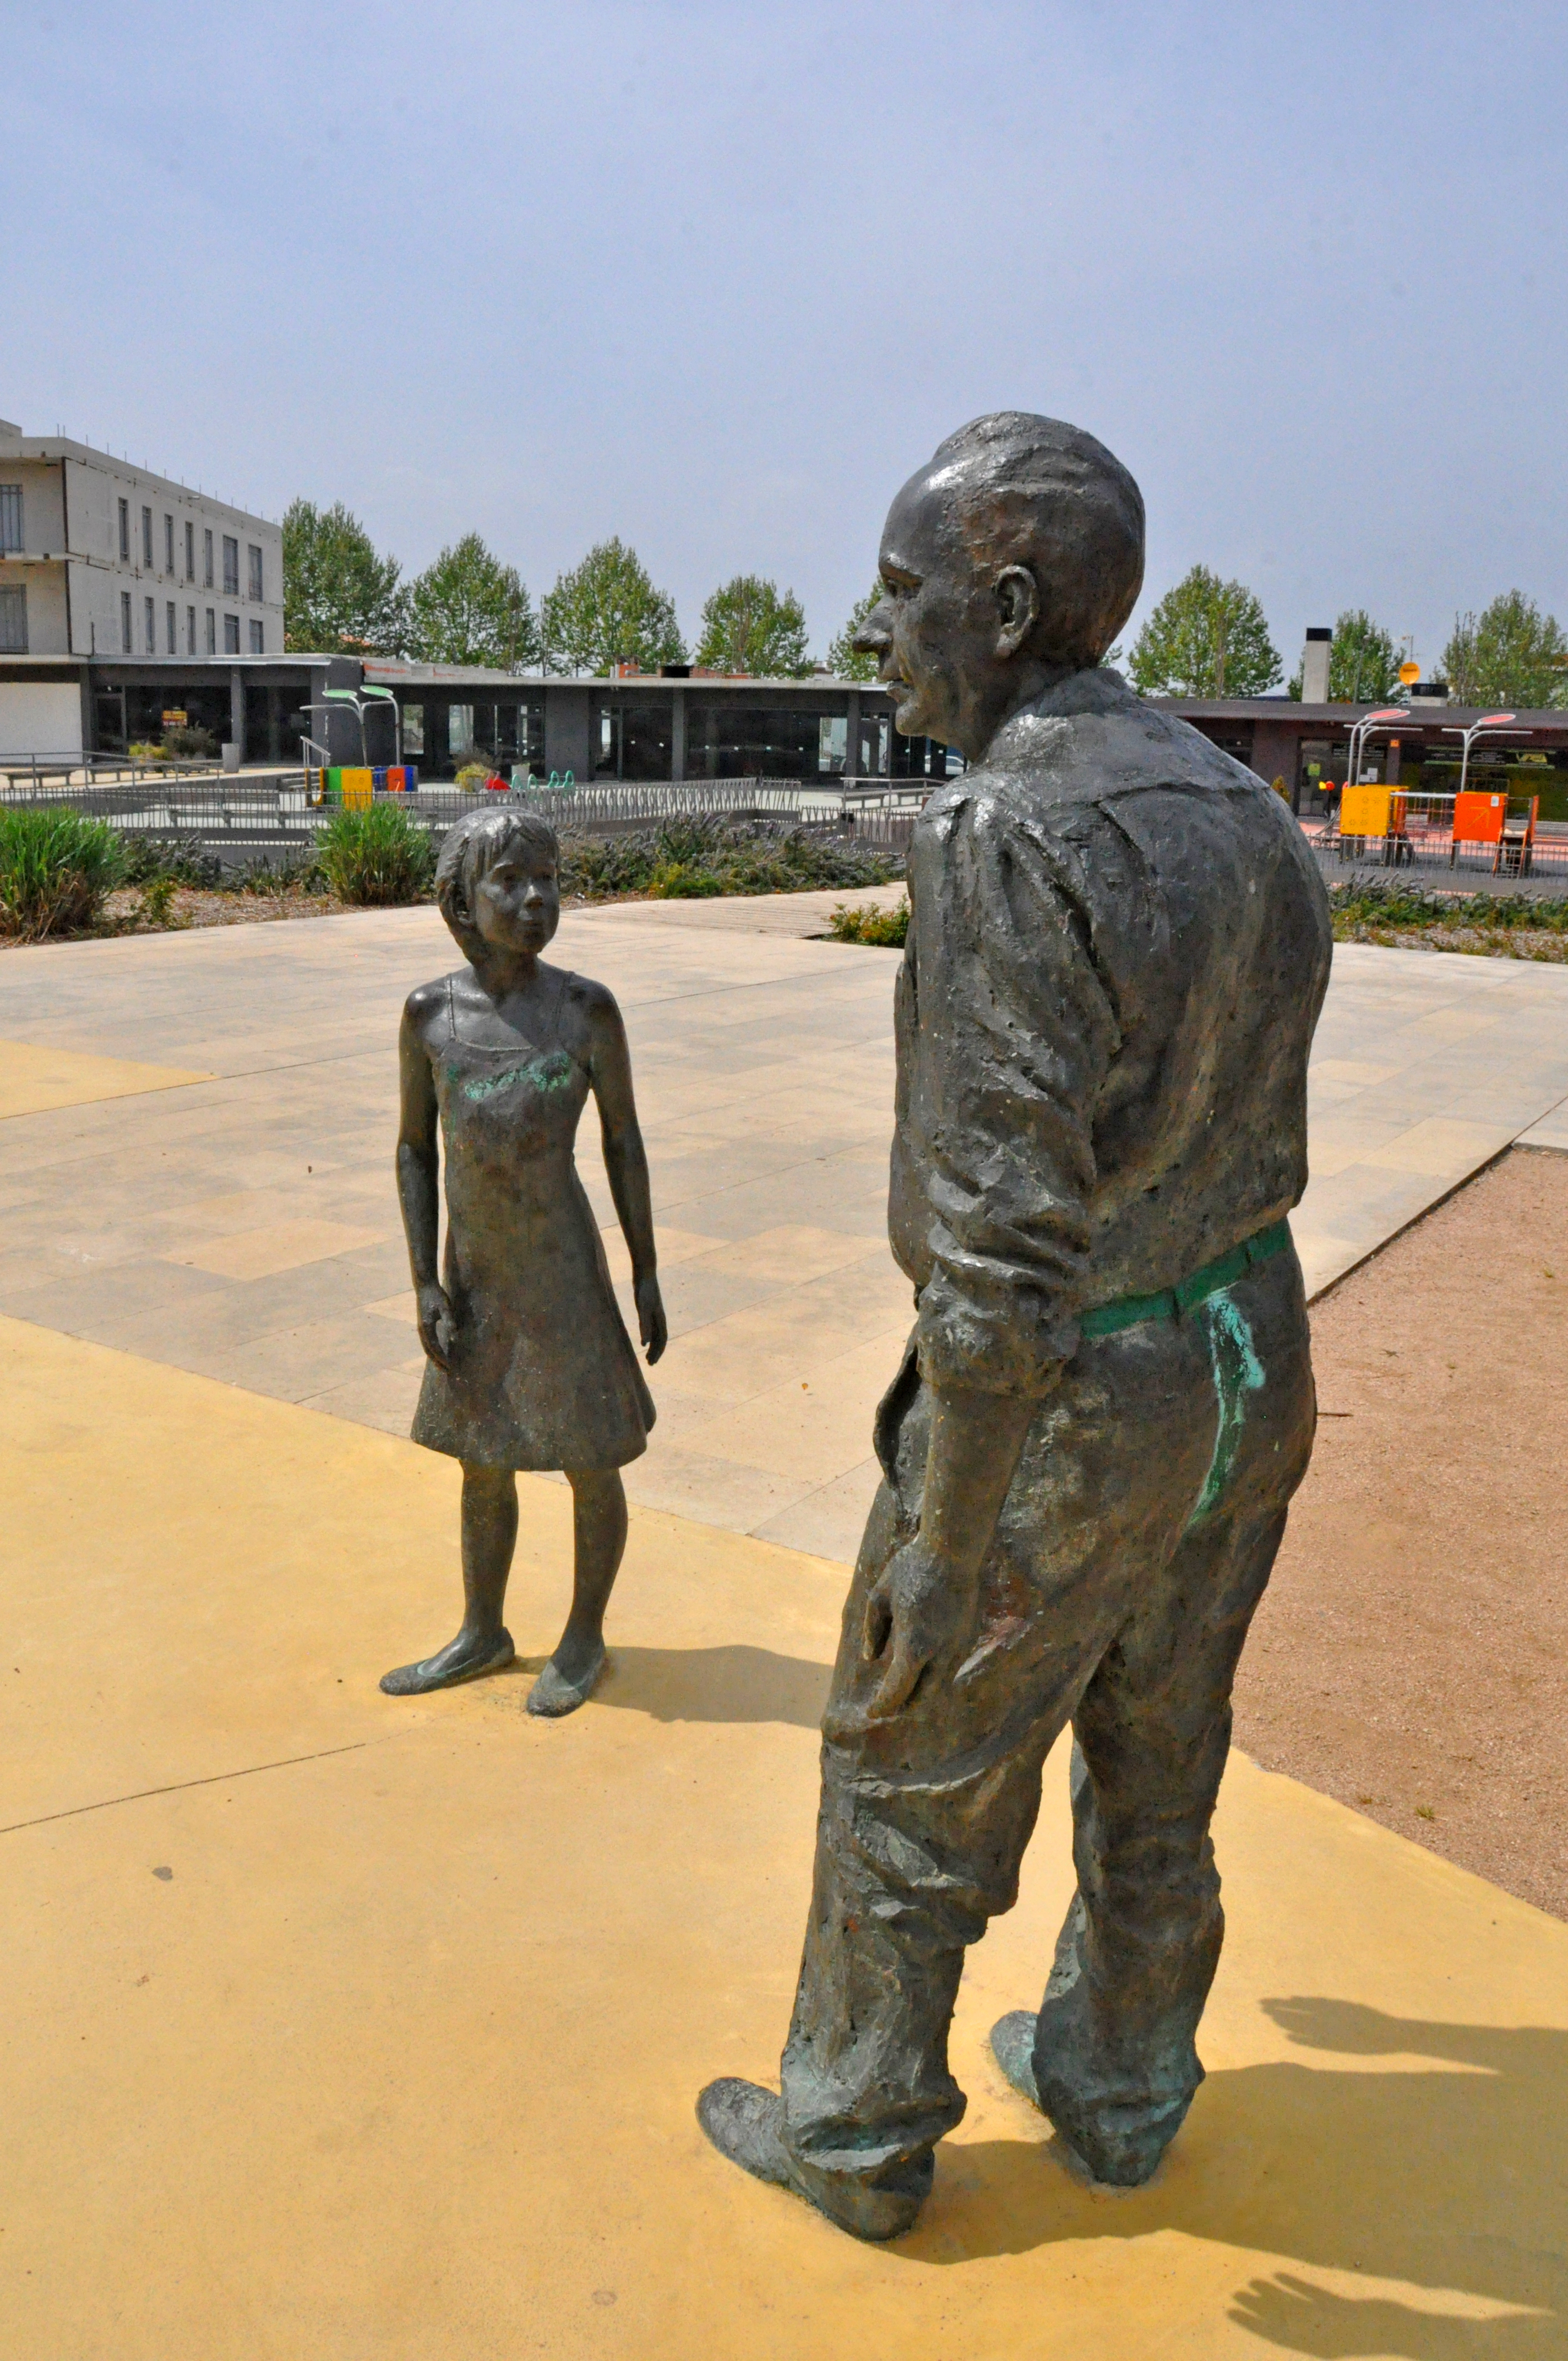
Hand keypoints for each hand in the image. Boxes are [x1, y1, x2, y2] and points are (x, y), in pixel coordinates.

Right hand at [416, 1280, 455, 1369]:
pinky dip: (432, 1350)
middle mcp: (421, 1330)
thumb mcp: (445, 1307)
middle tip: (446, 1371)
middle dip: (437, 1362)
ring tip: (442, 1365)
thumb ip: (449, 1320)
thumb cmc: (436, 1295)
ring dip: (434, 1357)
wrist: (424, 1286)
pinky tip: (438, 1352)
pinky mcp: (422, 1325)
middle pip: (429, 1351)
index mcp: (426, 1327)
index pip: (435, 1347)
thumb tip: (454, 1335)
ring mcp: (420, 1328)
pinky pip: (427, 1342)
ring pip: (426, 1347)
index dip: (442, 1358)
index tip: (450, 1366)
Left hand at [636, 1272, 666, 1363]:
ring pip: (656, 1334)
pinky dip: (649, 1336)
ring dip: (653, 1346)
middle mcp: (659, 1318)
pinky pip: (651, 1327)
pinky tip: (644, 1339)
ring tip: (647, 1356)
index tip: (652, 1363)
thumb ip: (644, 1325)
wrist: (644, 1273)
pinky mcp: (647, 1309)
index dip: (658, 1352)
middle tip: (650, 1364)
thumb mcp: (643, 1308)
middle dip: (656, 1352)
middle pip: (660, 1339)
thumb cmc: (644, 1290)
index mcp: (660, 1319)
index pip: (662, 1340)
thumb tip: (645, 1343)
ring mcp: (654, 1313)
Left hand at [860, 1534, 977, 1720]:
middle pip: (923, 1701)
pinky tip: (923, 1665)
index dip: (883, 1706)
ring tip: (903, 1691)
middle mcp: (940, 1654)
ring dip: (921, 1694)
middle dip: (904, 1709)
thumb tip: (870, 1658)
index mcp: (914, 1646)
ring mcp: (958, 1646)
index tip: (871, 1713)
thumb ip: (873, 1630)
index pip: (897, 1691)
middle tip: (887, 1708)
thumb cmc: (912, 1568)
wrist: (955, 1549)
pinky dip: (934, 1675)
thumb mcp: (880, 1595)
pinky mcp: (968, 1636)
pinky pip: (950, 1667)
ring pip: (940, 1687)